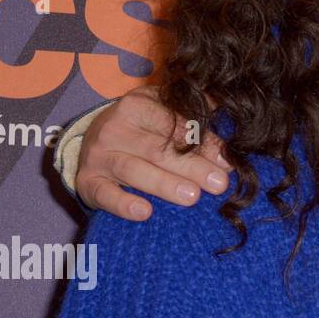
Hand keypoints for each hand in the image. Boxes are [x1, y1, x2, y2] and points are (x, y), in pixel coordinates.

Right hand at [76, 85, 230, 219]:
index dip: (204, 143)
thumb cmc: (142, 128)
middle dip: (192, 167)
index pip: (175, 124)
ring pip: (134, 170)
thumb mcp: (165, 113)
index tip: (227, 161)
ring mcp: (98, 155)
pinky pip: (104, 194)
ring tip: (191, 197)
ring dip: (164, 184)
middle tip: (218, 183)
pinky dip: (123, 204)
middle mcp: (115, 127)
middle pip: (158, 149)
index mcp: (139, 104)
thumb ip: (197, 119)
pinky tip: (145, 212)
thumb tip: (233, 128)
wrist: (93, 140)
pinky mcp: (86, 182)